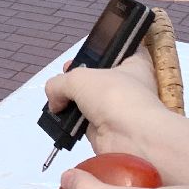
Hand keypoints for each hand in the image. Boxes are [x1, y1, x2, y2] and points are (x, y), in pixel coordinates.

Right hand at [44, 47, 167, 154]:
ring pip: (89, 101)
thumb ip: (59, 83)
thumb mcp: (79, 78)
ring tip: (58, 99)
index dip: (101, 50)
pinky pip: (83, 123)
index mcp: (134, 64)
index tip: (84, 53)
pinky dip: (71, 123)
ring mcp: (117, 110)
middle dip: (79, 78)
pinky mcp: (106, 131)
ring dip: (73, 102)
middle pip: (98, 77)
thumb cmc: (114, 96)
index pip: (121, 51)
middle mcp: (127, 86)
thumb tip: (54, 101)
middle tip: (66, 75)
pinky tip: (61, 119)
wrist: (129, 138)